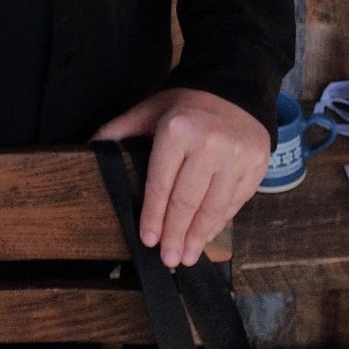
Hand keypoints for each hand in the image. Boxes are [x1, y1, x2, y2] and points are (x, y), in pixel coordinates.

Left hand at [93, 87, 270, 268]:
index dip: (153, 216)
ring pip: (214, 208)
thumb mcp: (150, 110)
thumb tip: (91, 147)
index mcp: (179, 131)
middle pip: (188, 201)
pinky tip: (207, 236)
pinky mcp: (257, 166)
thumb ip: (121, 129)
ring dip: (199, 237)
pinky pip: (235, 203)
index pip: (161, 184)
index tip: (148, 240)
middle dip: (176, 235)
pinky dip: (220, 223)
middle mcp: (211, 145)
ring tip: (188, 257)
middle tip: (169, 260)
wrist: (234, 88)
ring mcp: (237, 157)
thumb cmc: (187, 104)